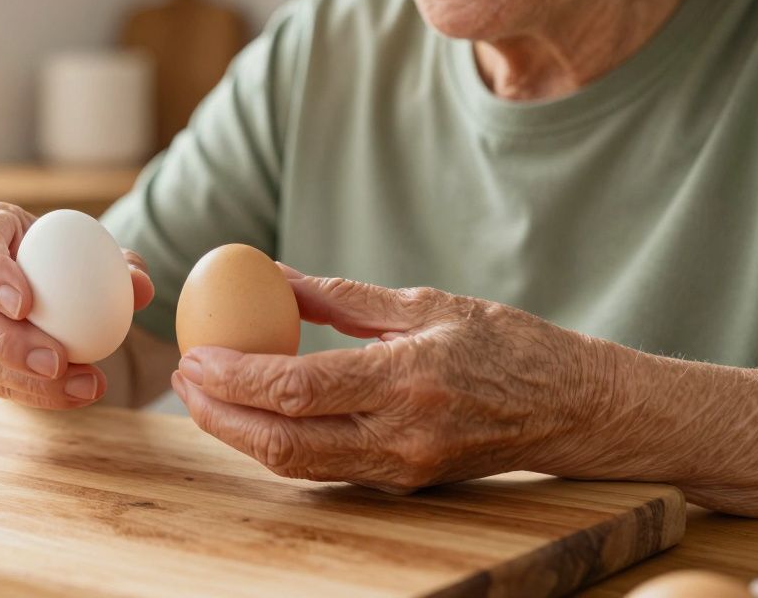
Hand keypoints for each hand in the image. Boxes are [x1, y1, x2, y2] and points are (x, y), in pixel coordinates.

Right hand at [0, 202, 154, 408]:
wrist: (51, 279)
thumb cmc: (71, 255)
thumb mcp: (96, 249)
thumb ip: (121, 264)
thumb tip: (139, 287)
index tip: (24, 305)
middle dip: (7, 342)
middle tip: (55, 362)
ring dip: (27, 379)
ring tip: (81, 385)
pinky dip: (37, 393)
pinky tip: (77, 394)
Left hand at [171, 266, 611, 492]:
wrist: (574, 409)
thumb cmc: (507, 346)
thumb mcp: (425, 303)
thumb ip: (341, 296)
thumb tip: (270, 275)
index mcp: (407, 381)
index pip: (296, 389)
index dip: (233, 377)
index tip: (193, 354)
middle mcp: (400, 436)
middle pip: (283, 443)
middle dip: (218, 417)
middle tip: (184, 379)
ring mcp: (400, 469)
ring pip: (296, 465)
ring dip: (239, 435)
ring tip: (204, 395)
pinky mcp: (400, 483)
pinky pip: (323, 467)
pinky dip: (277, 442)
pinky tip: (252, 413)